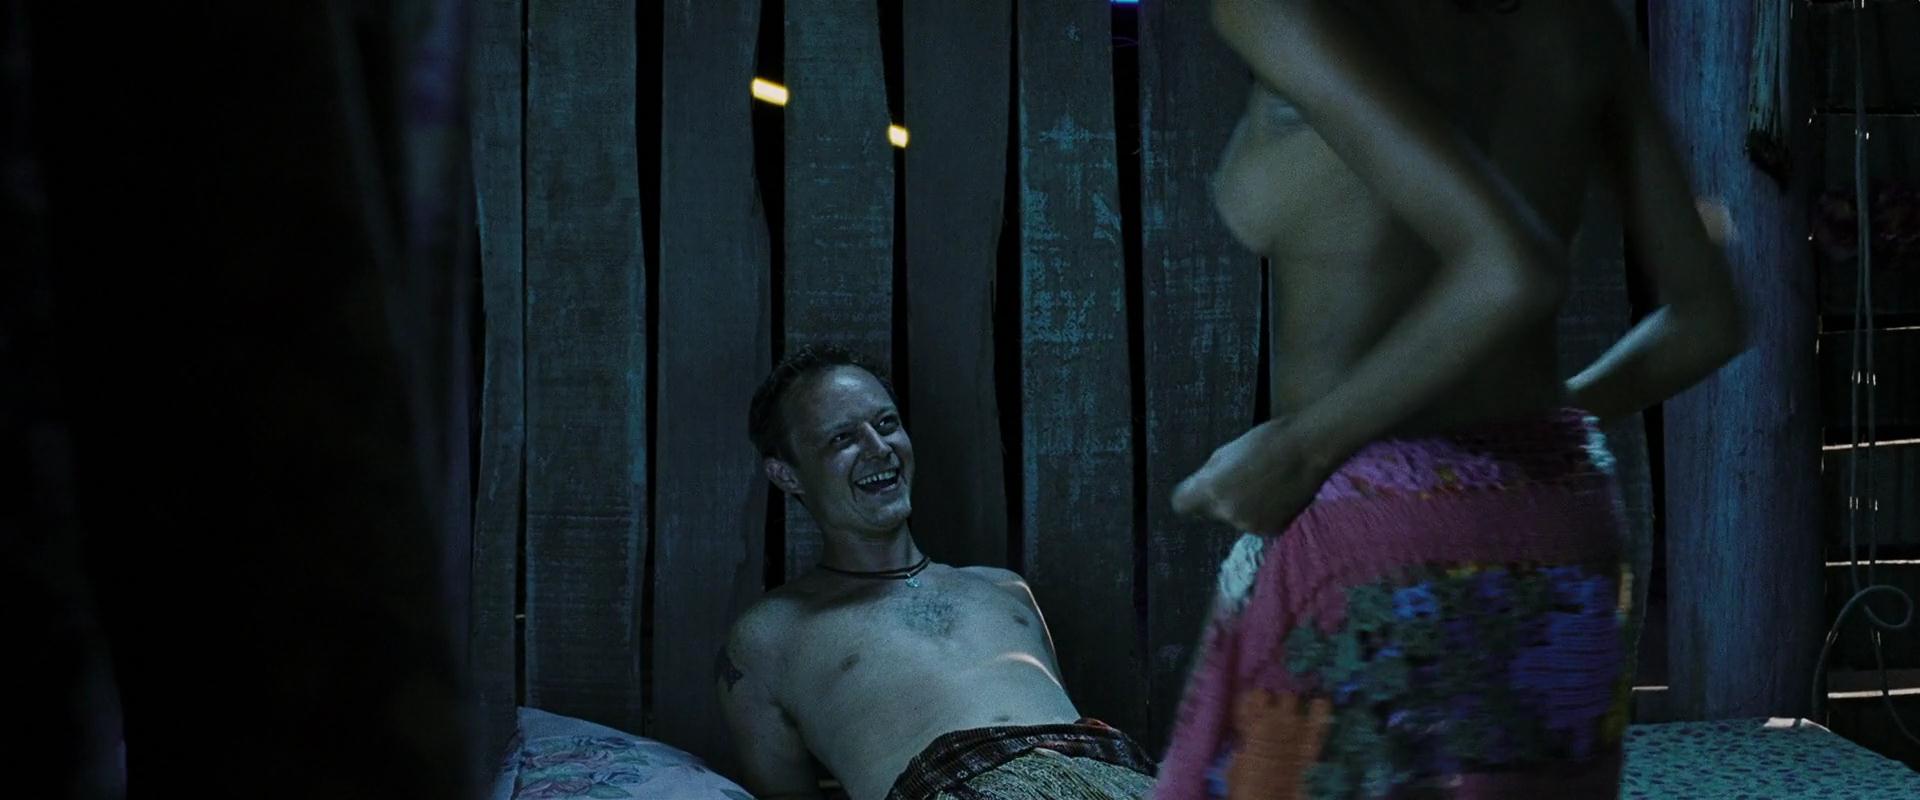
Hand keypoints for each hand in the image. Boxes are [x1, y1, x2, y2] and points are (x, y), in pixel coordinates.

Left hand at [1172, 419, 1337, 534]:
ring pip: (1233, 519)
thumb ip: (1206, 474)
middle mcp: (1227, 512)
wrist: (1308, 450)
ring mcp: (1250, 525)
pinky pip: (1255, 524)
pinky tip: (1274, 497)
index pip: (1181, 505)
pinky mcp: (1270, 531)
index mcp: (1211, 490)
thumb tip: (1195, 488)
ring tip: (1261, 486)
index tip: (1196, 490)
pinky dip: (1261, 514)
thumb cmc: (1265, 441)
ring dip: (1240, 508)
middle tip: (1239, 481)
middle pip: (1209, 513)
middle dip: (1217, 501)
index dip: (1188, 496)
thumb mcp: (1224, 452)